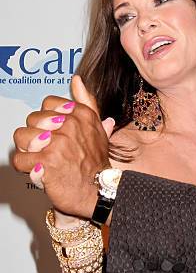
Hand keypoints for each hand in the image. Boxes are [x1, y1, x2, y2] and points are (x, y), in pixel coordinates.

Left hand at [12, 76, 114, 218]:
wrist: (98, 191)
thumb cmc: (95, 162)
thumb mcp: (96, 127)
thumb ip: (86, 102)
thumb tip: (77, 81)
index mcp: (80, 114)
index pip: (47, 104)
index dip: (46, 119)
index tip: (54, 131)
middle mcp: (70, 125)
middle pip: (31, 120)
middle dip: (35, 136)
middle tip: (48, 149)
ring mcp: (58, 143)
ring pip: (21, 137)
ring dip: (28, 151)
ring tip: (41, 159)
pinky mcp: (46, 161)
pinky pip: (19, 158)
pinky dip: (26, 168)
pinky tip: (39, 170)